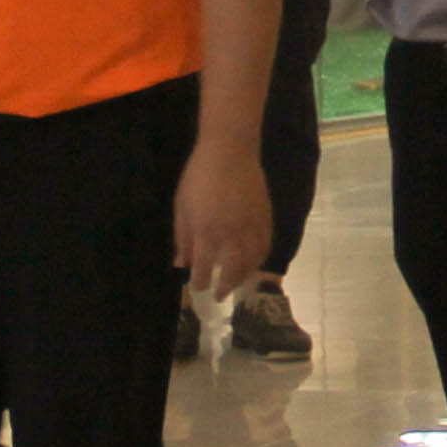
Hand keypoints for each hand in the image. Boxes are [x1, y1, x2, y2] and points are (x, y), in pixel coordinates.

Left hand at [171, 134, 270, 299]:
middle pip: (230, 271)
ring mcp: (250, 226)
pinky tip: (255, 263)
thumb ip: (182, 237)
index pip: (202, 268)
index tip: (198, 288)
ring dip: (244, 277)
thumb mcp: (181, 206)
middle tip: (220, 296)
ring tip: (238, 284)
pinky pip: (265, 245)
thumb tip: (180, 263)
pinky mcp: (265, 217)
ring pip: (251, 262)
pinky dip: (261, 259)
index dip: (199, 282)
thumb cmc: (198, 177)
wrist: (230, 151)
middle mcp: (230, 235)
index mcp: (206, 232)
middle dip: (224, 286)